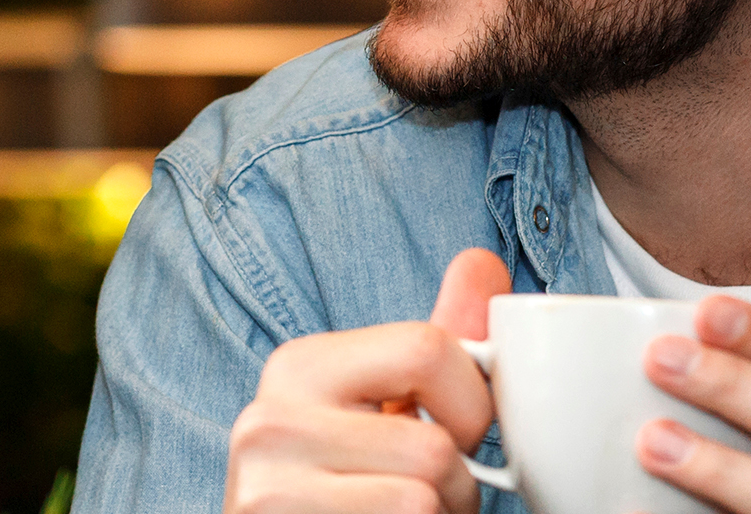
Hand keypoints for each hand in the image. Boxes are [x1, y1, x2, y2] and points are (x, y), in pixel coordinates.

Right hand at [224, 249, 512, 513]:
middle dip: (456, 485)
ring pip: (421, 500)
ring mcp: (268, 488)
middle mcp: (270, 420)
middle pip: (433, 446)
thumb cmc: (349, 486)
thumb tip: (481, 260)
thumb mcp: (387, 407)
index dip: (472, 404)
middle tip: (424, 495)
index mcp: (301, 366)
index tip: (455, 436)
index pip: (428, 349)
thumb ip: (434, 342)